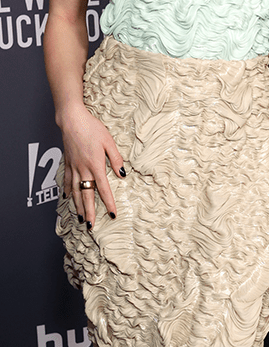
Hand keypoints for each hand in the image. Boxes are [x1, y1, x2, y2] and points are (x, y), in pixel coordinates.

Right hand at [59, 104, 124, 228]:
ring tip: (80, 218)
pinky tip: (68, 199)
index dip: (109, 203)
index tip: (112, 214)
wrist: (72, 120)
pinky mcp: (67, 163)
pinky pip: (67, 181)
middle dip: (89, 212)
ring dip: (78, 206)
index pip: (103, 189)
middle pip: (87, 195)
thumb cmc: (92, 128)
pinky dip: (68, 192)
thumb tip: (122, 174)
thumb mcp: (109, 142)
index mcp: (95, 165)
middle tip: (90, 226)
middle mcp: (83, 169)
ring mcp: (73, 167)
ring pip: (75, 192)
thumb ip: (116, 159)